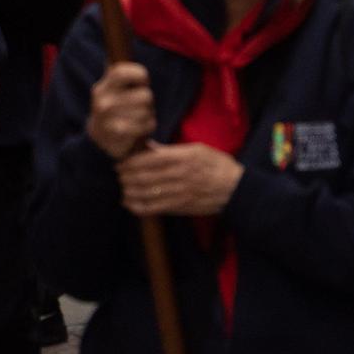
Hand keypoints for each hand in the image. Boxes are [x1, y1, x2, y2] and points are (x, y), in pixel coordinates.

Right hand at [87, 62, 155, 160]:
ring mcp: (110, 119)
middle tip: (138, 105)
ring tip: (137, 118)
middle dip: (148, 101)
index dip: (140, 75)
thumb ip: (116, 66)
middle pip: (145, 95)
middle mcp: (104, 102)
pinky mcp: (118, 135)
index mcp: (103, 86)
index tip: (142, 81)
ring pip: (148, 111)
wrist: (98, 140)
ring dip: (148, 115)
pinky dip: (147, 127)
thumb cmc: (111, 107)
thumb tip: (125, 30)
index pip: (123, 71)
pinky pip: (147, 125)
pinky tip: (138, 129)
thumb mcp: (110, 86)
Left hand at [117, 143, 244, 216]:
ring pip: (145, 193)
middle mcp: (179, 175)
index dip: (131, 161)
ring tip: (122, 187)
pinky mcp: (179, 207)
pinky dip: (137, 206)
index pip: (149, 159)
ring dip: (129, 191)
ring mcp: (178, 193)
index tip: (122, 161)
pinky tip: (129, 203)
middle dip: (126, 175)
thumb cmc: (217, 165)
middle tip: (118, 173)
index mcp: (183, 158)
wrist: (235, 190)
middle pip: (143, 176)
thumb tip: (148, 145)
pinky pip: (153, 208)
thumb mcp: (197, 149)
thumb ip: (171, 149)